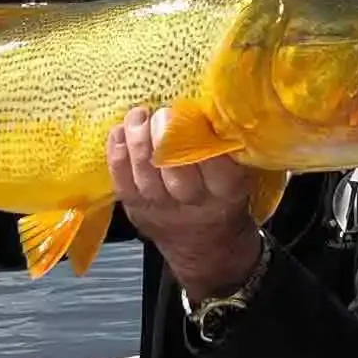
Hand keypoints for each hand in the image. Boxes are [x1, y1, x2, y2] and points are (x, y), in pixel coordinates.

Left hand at [108, 105, 262, 298]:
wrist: (206, 248)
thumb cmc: (224, 202)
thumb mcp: (240, 179)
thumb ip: (226, 152)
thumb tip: (206, 109)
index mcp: (225, 192)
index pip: (212, 162)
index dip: (196, 135)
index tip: (191, 112)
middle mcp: (192, 203)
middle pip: (174, 169)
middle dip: (163, 135)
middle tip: (161, 112)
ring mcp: (160, 208)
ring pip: (144, 172)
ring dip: (137, 139)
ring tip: (138, 115)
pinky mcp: (136, 209)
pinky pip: (121, 180)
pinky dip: (117, 153)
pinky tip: (120, 132)